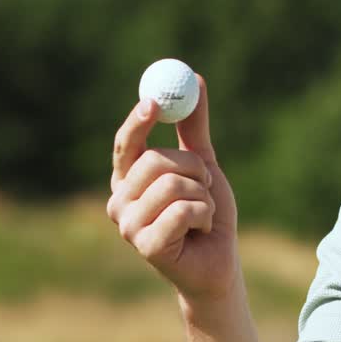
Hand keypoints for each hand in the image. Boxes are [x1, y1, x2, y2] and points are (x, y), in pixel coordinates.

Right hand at [107, 74, 239, 303]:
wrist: (220, 260)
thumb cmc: (207, 213)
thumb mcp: (204, 164)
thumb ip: (194, 126)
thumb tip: (195, 80)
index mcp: (129, 180)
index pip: (126, 145)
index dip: (138, 122)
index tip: (154, 102)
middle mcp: (120, 201)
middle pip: (155, 161)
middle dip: (193, 168)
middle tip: (205, 183)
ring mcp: (129, 226)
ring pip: (173, 184)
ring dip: (203, 195)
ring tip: (202, 213)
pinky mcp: (146, 246)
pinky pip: (184, 211)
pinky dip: (204, 215)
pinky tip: (200, 231)